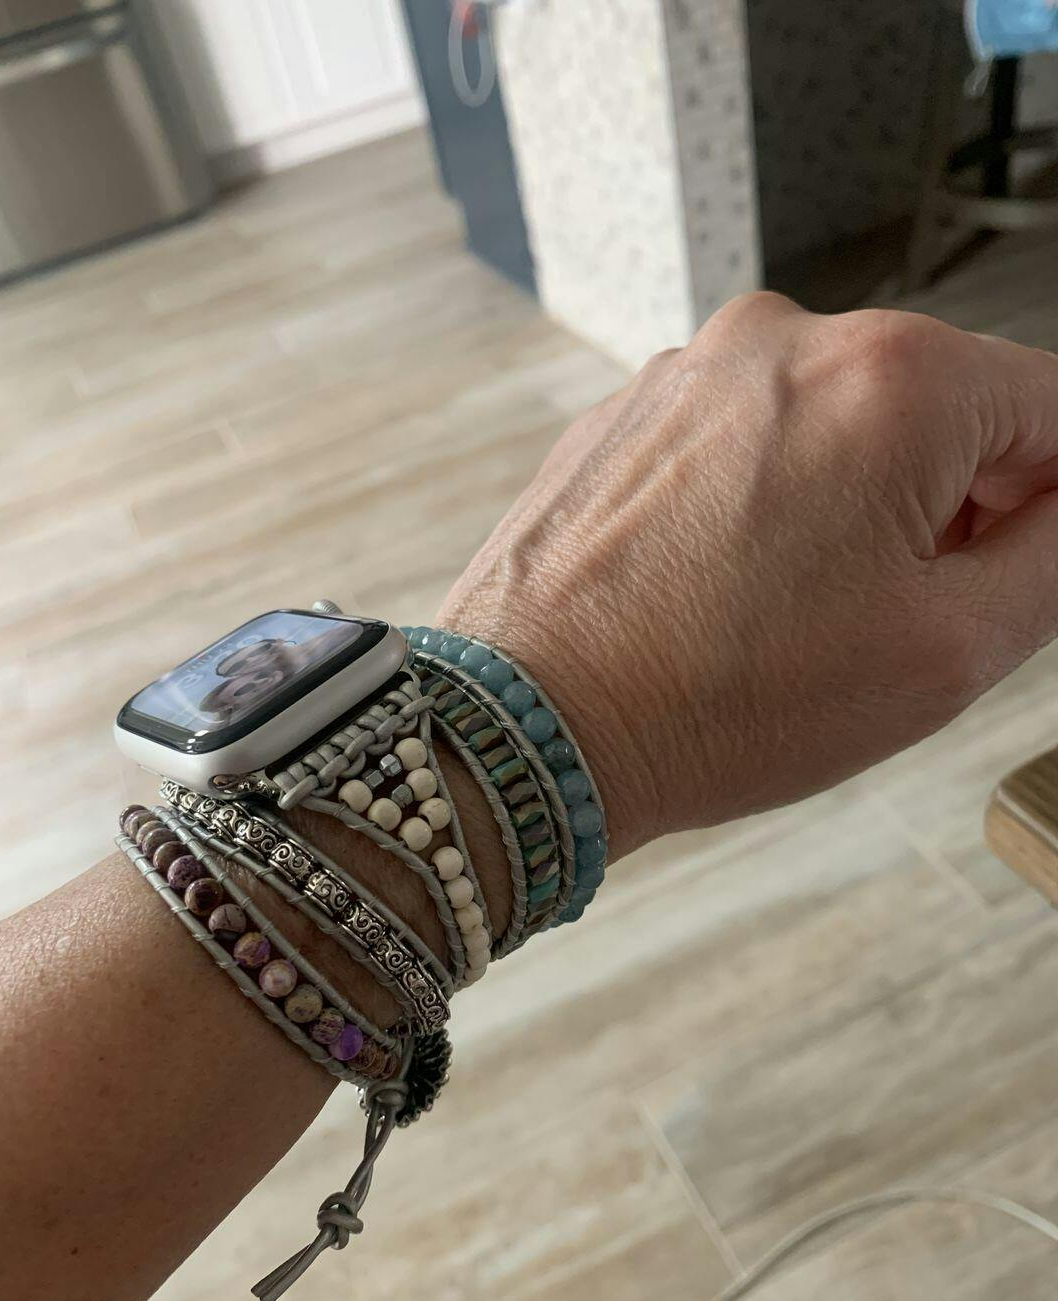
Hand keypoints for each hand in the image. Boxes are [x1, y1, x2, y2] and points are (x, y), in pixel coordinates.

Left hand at [439, 293, 1057, 853]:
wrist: (534, 724)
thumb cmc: (722, 699)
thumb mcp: (950, 649)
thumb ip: (1057, 554)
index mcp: (895, 376)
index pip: (1056, 406)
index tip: (1030, 558)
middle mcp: (789, 338)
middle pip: (943, 405)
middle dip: (957, 501)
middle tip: (909, 611)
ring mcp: (694, 366)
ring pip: (839, 421)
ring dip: (858, 501)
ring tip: (802, 611)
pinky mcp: (632, 409)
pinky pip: (746, 437)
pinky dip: (769, 497)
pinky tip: (734, 586)